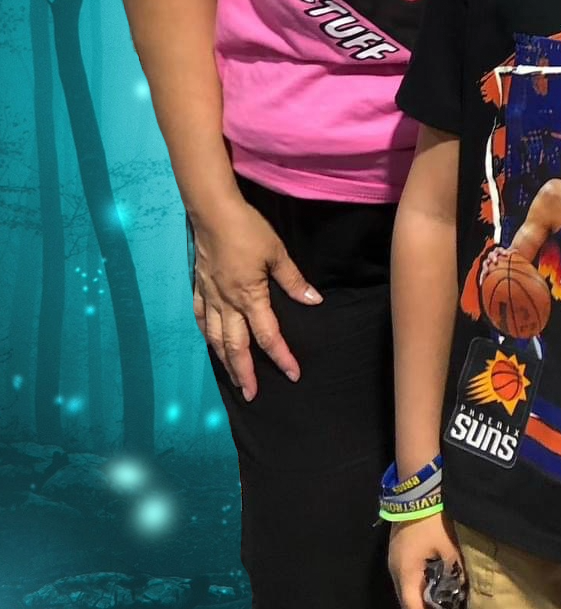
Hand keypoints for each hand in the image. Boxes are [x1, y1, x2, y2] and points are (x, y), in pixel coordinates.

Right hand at [191, 196, 321, 398]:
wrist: (213, 213)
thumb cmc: (248, 230)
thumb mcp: (277, 252)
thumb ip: (293, 280)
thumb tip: (313, 300)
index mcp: (250, 296)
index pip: (268, 335)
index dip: (282, 356)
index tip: (293, 374)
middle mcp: (227, 303)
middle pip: (236, 347)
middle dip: (245, 373)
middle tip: (251, 394)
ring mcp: (210, 297)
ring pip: (215, 338)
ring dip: (224, 361)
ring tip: (232, 377)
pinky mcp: (199, 287)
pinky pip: (201, 318)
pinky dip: (206, 335)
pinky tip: (210, 342)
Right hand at [388, 515, 462, 608]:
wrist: (417, 486)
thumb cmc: (433, 517)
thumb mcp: (449, 545)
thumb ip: (456, 569)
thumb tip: (464, 588)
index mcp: (406, 574)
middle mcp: (397, 573)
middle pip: (409, 607)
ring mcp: (397, 562)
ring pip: (410, 595)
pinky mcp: (401, 553)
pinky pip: (411, 582)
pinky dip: (421, 594)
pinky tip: (434, 598)